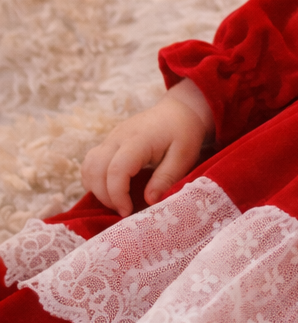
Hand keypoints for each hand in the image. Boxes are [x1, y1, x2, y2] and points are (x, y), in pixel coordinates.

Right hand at [81, 81, 213, 216]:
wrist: (179, 110)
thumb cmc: (184, 133)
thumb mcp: (183, 157)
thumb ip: (166, 178)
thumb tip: (149, 201)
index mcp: (138, 140)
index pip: (116, 170)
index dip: (117, 195)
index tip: (127, 212)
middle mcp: (118, 137)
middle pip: (96, 169)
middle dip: (105, 196)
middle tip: (124, 210)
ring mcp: (110, 138)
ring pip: (88, 165)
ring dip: (96, 188)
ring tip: (117, 202)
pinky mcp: (109, 141)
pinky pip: (91, 162)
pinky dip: (94, 179)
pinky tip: (110, 190)